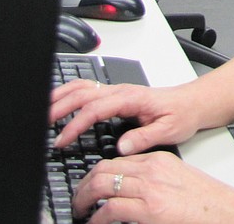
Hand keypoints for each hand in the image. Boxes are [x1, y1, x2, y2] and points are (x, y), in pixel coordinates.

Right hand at [49, 79, 200, 156]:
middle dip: (59, 107)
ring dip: (61, 96)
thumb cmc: (181, 114)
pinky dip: (69, 95)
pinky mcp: (115, 96)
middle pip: (82, 92)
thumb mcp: (168, 130)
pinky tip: (60, 104)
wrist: (191, 103)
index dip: (75, 124)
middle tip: (42, 125)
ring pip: (82, 87)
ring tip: (43, 112)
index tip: (62, 140)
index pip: (95, 109)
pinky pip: (87, 90)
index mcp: (131, 98)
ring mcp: (116, 91)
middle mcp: (121, 91)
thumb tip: (122, 147)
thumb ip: (144, 138)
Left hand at [73, 152, 233, 223]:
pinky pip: (110, 210)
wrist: (231, 215)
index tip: (90, 186)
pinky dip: (97, 218)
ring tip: (81, 212)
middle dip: (84, 186)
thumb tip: (132, 195)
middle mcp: (152, 171)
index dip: (96, 174)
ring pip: (102, 185)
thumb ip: (156, 183)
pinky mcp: (150, 210)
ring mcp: (150, 189)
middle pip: (103, 169)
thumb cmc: (210, 204)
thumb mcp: (180, 184)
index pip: (116, 160)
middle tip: (79, 201)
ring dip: (84, 200)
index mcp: (160, 161)